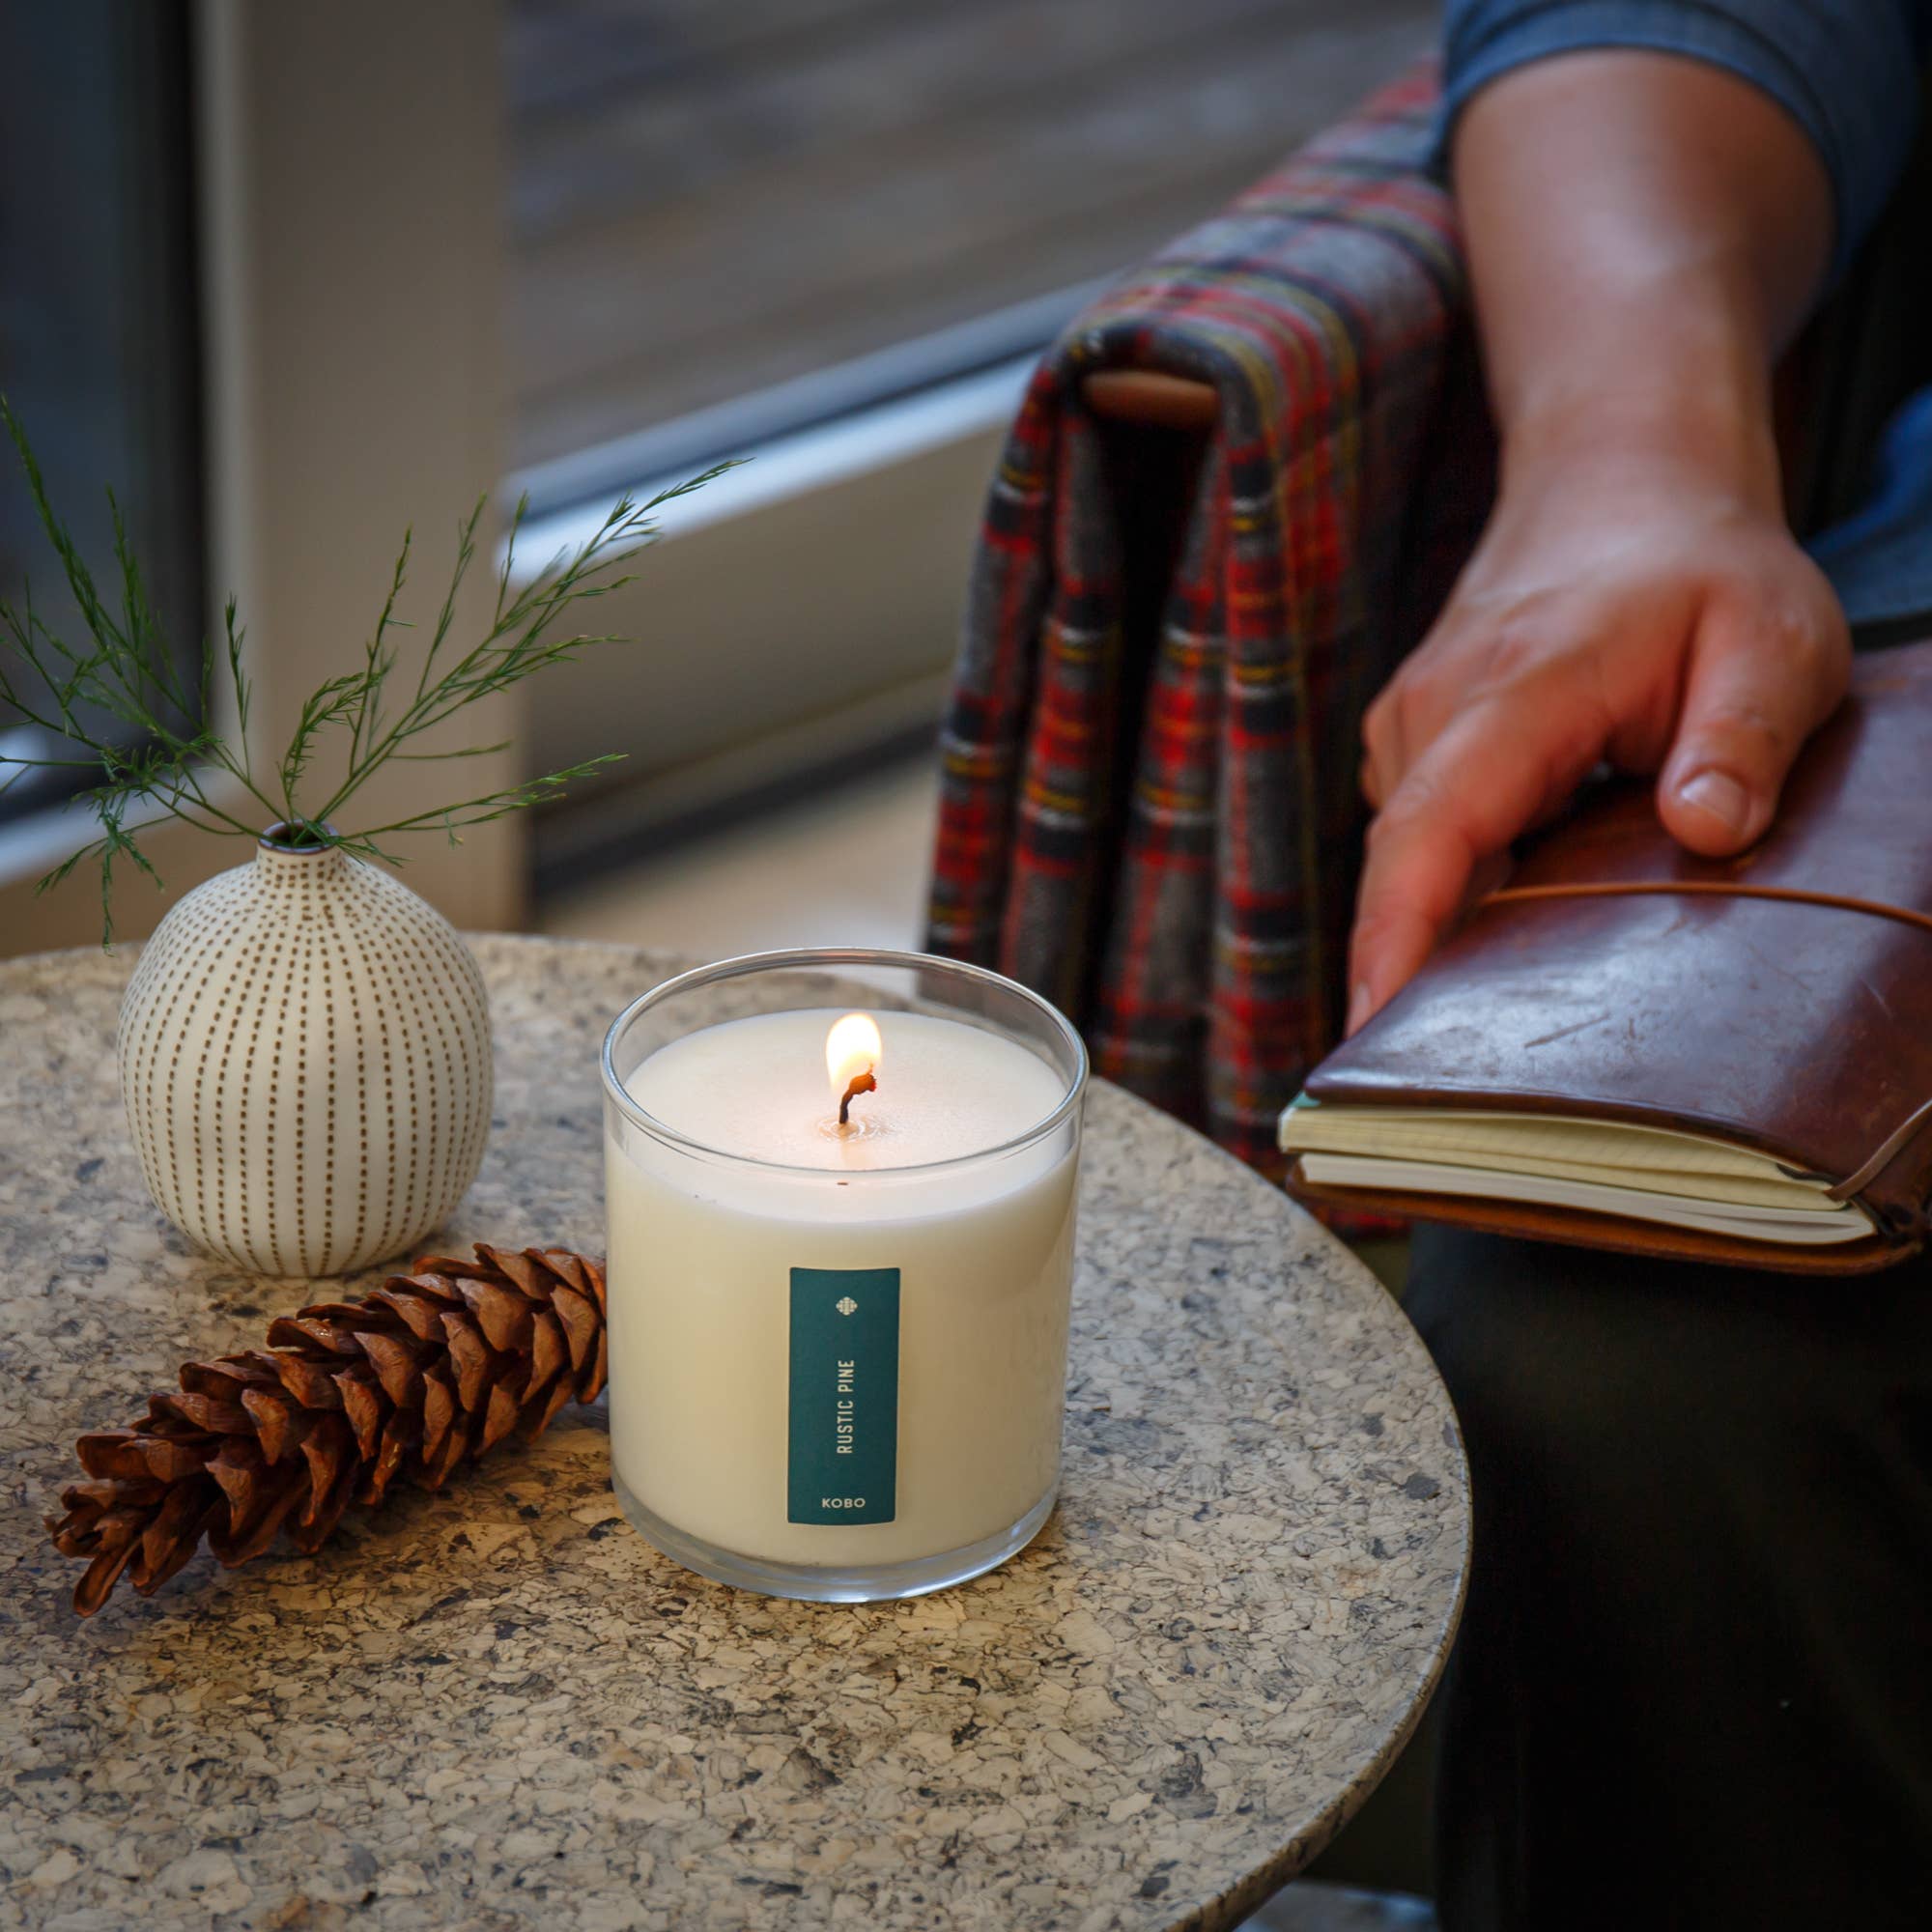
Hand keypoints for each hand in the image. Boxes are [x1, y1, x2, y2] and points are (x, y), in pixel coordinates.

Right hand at [1347, 446, 1847, 1031]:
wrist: (1616, 486)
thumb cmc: (1701, 567)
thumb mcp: (1772, 636)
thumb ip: (1744, 733)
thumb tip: (1705, 829)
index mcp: (1516, 690)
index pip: (1429, 829)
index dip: (1396, 937)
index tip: (1374, 1033)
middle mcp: (1433, 711)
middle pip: (1401, 868)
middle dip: (1405, 979)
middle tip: (1432, 1103)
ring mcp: (1411, 726)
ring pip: (1408, 857)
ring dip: (1436, 937)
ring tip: (1479, 1038)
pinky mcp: (1413, 743)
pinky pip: (1418, 838)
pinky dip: (1448, 894)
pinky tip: (1500, 938)